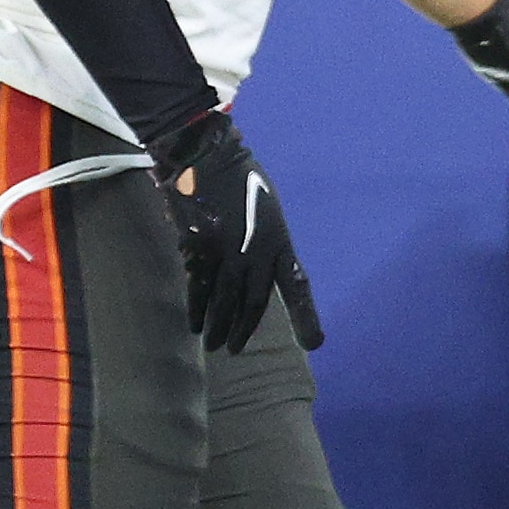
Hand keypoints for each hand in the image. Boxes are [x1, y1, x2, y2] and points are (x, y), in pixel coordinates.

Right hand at [149, 111, 322, 354]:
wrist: (208, 159)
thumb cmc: (244, 181)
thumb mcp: (267, 210)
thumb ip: (266, 241)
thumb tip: (258, 267)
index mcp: (279, 242)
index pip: (297, 286)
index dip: (306, 316)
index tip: (315, 344)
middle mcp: (255, 253)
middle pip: (251, 302)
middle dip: (242, 329)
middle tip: (235, 350)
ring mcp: (225, 254)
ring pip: (222, 300)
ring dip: (217, 325)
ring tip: (213, 345)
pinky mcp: (199, 251)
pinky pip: (198, 287)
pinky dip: (196, 308)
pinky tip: (193, 323)